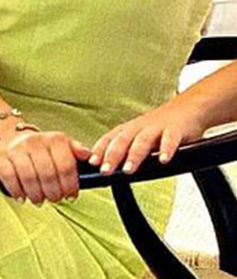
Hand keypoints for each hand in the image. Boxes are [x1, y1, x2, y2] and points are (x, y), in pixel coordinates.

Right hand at [0, 126, 89, 203]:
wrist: (9, 136)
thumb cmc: (40, 148)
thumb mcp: (61, 145)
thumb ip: (76, 151)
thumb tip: (90, 157)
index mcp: (54, 140)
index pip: (66, 166)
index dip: (70, 185)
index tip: (70, 196)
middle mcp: (35, 142)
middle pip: (48, 174)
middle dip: (53, 193)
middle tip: (54, 199)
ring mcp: (16, 149)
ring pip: (29, 178)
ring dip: (36, 195)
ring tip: (40, 200)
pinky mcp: (0, 157)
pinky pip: (9, 178)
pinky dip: (17, 191)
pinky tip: (23, 197)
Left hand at [89, 101, 206, 174]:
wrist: (188, 107)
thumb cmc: (161, 125)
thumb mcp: (139, 135)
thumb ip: (126, 150)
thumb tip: (109, 166)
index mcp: (129, 129)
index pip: (109, 139)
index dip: (99, 150)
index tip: (91, 163)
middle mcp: (139, 127)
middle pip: (122, 141)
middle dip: (112, 156)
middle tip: (105, 171)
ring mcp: (157, 128)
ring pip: (142, 141)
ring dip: (134, 155)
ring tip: (128, 170)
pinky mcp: (176, 129)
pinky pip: (170, 139)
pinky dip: (167, 149)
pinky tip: (164, 160)